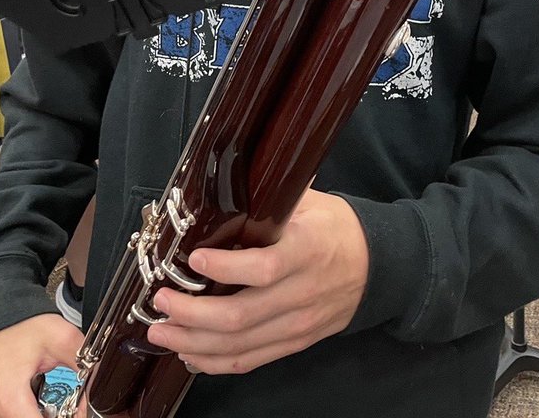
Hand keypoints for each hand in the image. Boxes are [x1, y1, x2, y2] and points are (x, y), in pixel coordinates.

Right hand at [0, 314, 84, 417]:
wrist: (1, 314)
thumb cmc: (23, 325)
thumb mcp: (62, 338)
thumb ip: (83, 364)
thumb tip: (96, 386)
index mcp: (10, 398)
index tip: (76, 413)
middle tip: (68, 409)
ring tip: (55, 408)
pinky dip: (28, 415)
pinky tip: (38, 408)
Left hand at [146, 188, 368, 375]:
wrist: (378, 266)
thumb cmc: (336, 227)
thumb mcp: (310, 202)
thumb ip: (273, 195)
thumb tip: (231, 175)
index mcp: (306, 251)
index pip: (263, 268)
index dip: (225, 267)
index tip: (194, 258)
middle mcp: (301, 294)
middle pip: (242, 316)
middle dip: (192, 314)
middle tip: (161, 301)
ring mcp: (298, 325)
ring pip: (240, 346)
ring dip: (194, 343)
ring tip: (160, 332)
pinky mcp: (295, 343)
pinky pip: (251, 360)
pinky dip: (216, 362)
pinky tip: (190, 355)